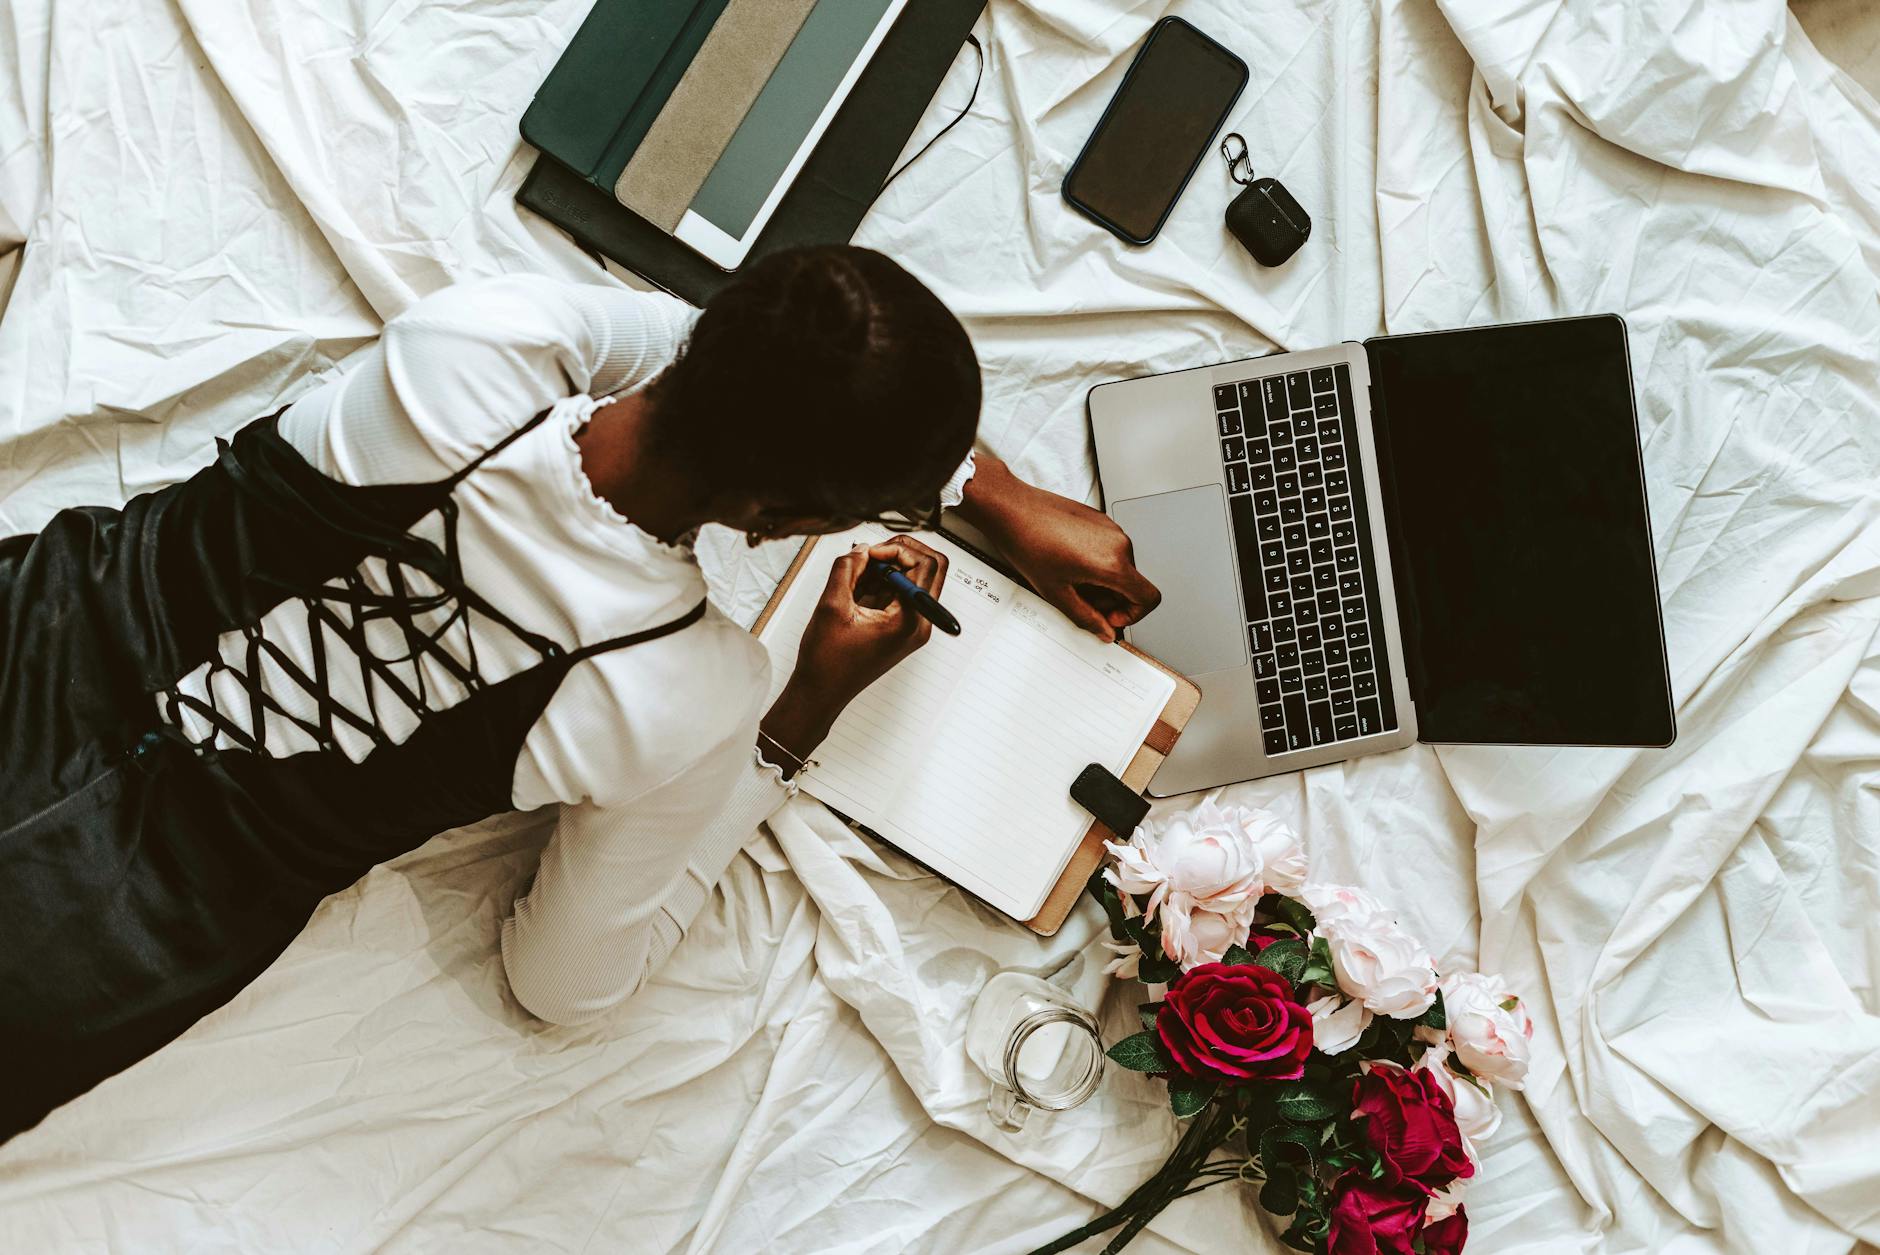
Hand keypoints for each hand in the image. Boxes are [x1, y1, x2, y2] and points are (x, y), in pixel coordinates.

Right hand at [761, 537, 948, 769]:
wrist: (822, 692)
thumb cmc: (828, 662)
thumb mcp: (831, 606)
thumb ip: (846, 569)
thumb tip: (862, 548)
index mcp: (911, 620)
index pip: (927, 565)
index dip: (897, 550)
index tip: (869, 554)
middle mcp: (919, 624)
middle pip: (930, 568)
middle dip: (900, 553)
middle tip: (871, 556)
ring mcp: (912, 626)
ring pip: (915, 578)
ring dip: (888, 568)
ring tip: (856, 577)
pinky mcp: (900, 627)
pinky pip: (900, 593)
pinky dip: (881, 582)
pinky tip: (856, 590)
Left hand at [956, 455, 1159, 642]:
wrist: (1012, 510)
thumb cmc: (1028, 544)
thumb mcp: (1057, 592)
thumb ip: (1087, 617)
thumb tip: (1105, 631)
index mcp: (1112, 563)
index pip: (1148, 598)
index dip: (1132, 615)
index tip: (1109, 617)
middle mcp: (1118, 543)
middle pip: (1132, 584)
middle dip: (1110, 599)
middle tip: (1080, 600)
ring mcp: (1111, 528)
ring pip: (1121, 567)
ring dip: (1102, 582)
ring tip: (1069, 579)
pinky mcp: (1101, 520)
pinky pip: (1111, 550)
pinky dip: (1097, 563)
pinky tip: (1069, 562)